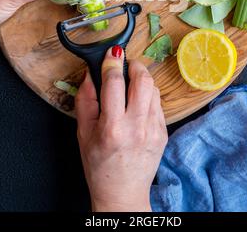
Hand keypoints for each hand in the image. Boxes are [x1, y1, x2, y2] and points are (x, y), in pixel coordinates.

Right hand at [76, 46, 167, 211]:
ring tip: (130, 84)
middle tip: (125, 64)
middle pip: (143, 79)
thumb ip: (85, 101)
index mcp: (113, 127)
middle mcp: (137, 126)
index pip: (115, 82)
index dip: (112, 62)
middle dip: (134, 65)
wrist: (123, 193)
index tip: (111, 53)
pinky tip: (137, 103)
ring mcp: (154, 129)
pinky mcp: (164, 132)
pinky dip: (148, 95)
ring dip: (142, 79)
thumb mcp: (83, 133)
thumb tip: (89, 75)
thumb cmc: (99, 166)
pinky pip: (158, 102)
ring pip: (153, 88)